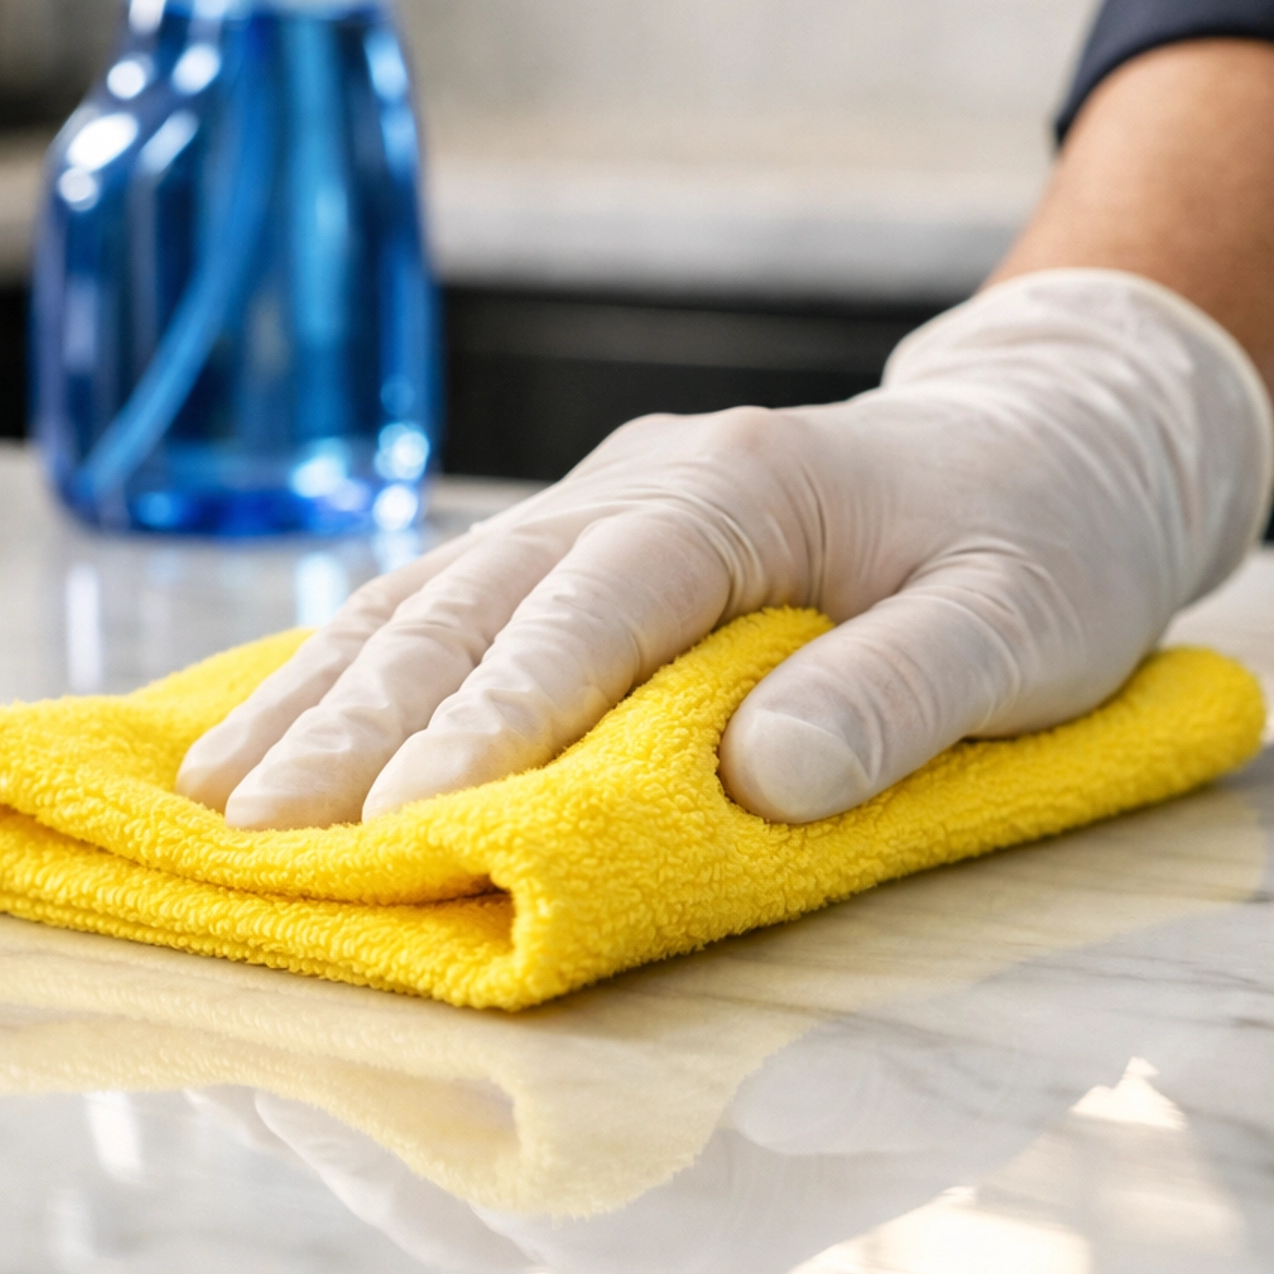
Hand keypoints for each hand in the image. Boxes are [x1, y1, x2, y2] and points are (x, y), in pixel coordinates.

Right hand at [176, 271, 1273, 829]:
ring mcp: (603, 502)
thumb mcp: (1028, 623)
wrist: (1055, 440)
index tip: (416, 819)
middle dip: (363, 720)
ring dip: (326, 695)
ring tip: (219, 794)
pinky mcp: (587, 539)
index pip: (601, 605)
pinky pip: (449, 597)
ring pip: (434, 593)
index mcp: (748, 489)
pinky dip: (356, 666)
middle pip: (477, 599)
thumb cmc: (1048, 539)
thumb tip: (760, 781)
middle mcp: (646, 482)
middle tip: (263, 834)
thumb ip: (903, 692)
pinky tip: (279, 724)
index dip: (503, 713)